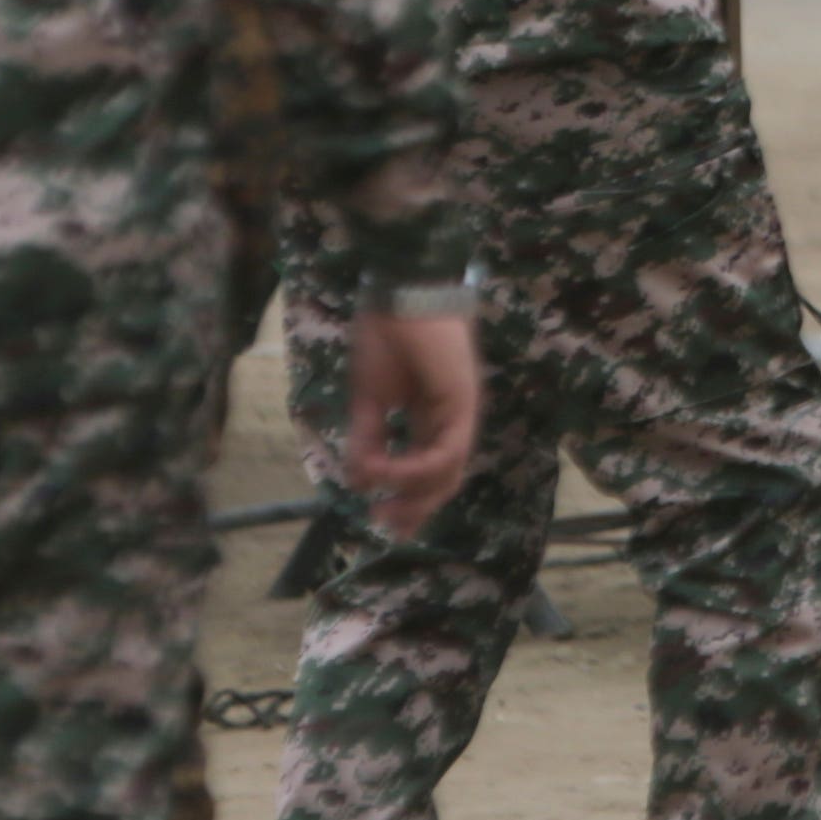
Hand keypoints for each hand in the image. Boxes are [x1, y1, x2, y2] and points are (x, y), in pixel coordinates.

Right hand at [344, 307, 481, 538]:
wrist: (401, 294)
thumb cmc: (386, 337)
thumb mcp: (369, 399)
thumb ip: (368, 439)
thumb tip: (357, 481)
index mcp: (430, 419)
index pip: (427, 472)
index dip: (405, 498)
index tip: (376, 517)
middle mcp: (451, 421)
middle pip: (444, 481)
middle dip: (415, 508)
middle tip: (384, 525)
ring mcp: (461, 414)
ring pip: (447, 473)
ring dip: (411, 493)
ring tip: (380, 501)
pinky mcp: (464, 404)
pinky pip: (447, 452)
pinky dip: (417, 469)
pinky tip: (388, 471)